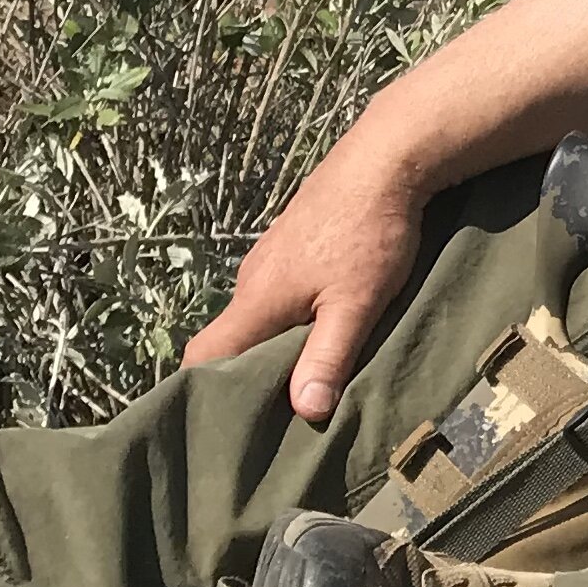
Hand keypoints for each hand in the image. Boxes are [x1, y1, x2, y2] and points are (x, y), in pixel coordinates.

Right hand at [182, 117, 434, 423]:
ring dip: (271, 348)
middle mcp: (251, 280)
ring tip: (301, 379)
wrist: (386, 161)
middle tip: (270, 416)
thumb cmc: (370, 234)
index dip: (201, 393)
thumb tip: (303, 411)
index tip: (217, 425)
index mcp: (256, 300)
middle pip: (230, 341)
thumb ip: (328, 356)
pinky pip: (276, 295)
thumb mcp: (356, 304)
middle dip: (243, 379)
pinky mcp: (291, 246)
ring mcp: (269, 260)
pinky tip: (319, 330)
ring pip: (256, 317)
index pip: (204, 356)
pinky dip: (287, 320)